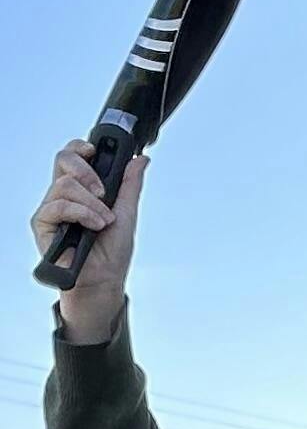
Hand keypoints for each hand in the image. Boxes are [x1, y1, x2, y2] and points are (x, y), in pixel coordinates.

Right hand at [31, 140, 146, 340]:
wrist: (105, 281)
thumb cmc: (112, 253)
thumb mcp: (127, 213)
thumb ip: (130, 184)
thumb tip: (141, 159)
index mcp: (81, 190)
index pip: (72, 156)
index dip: (80, 148)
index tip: (95, 151)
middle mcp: (64, 196)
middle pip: (63, 160)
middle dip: (87, 171)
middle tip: (103, 193)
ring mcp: (52, 209)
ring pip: (65, 185)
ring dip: (91, 204)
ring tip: (103, 222)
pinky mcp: (43, 224)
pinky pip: (58, 206)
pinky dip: (81, 214)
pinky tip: (93, 226)